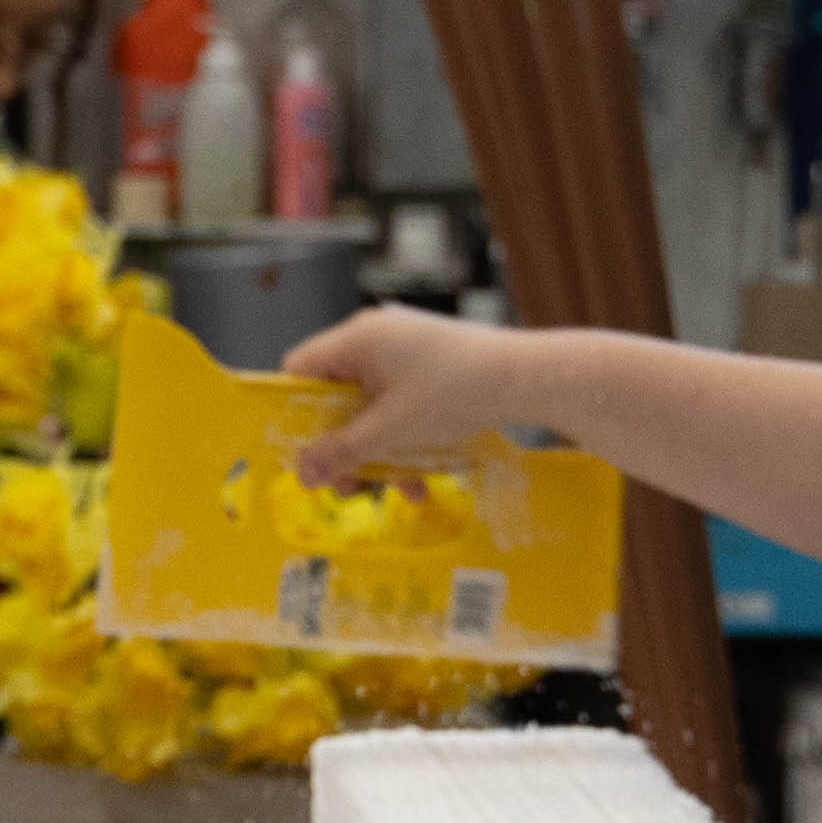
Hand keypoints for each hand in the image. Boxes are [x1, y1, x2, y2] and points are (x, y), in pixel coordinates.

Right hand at [279, 303, 531, 485]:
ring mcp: (407, 349)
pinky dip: (404, 438)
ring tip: (393, 486)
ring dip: (377, 449)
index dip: (294, 413)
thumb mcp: (391, 431)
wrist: (527, 378)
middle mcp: (378, 337)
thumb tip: (302, 474)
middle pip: (336, 395)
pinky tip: (422, 476)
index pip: (300, 369)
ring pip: (371, 406)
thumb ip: (342, 452)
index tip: (304, 451)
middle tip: (347, 485)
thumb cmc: (454, 393)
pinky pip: (400, 403)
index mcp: (357, 339)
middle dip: (342, 445)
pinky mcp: (432, 365)